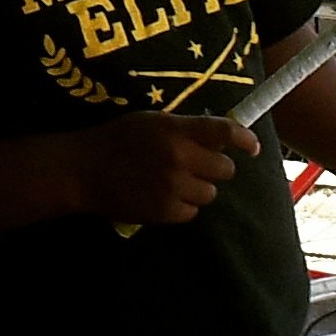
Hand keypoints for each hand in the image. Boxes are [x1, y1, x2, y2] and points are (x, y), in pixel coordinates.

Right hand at [75, 111, 258, 230]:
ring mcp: (173, 187)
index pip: (223, 132)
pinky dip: (182, 206)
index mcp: (176, 130)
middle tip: (197, 166)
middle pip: (225, 169)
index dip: (244, 139)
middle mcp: (179, 158)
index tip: (252, 148)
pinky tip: (163, 197)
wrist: (82, 171)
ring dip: (198, 189)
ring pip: (210, 194)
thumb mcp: (151, 122)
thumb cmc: (116, 140)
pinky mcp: (165, 211)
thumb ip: (184, 128)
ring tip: (175, 183)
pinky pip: (191, 212)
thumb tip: (219, 138)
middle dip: (215, 168)